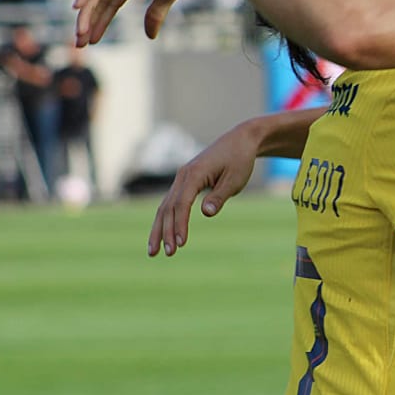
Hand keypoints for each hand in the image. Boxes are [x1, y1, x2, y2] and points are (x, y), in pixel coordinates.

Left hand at [74, 0, 204, 45]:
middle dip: (90, 21)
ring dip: (86, 12)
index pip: (112, 4)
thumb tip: (150, 37)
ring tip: (79, 34)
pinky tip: (78, 7)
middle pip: (101, 0)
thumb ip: (155, 14)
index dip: (102, 22)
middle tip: (81, 43)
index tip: (93, 41)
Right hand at [147, 120, 260, 256]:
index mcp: (194, 174)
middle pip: (168, 207)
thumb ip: (219, 196)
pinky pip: (171, 203)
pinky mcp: (185, 182)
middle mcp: (183, 175)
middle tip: (168, 253)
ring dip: (159, 229)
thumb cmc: (240, 160)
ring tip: (153, 252)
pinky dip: (166, 219)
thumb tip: (206, 213)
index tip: (181, 243)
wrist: (240, 140)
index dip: (180, 224)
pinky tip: (162, 235)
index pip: (182, 204)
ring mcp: (182, 178)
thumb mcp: (235, 179)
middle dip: (165, 232)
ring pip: (165, 206)